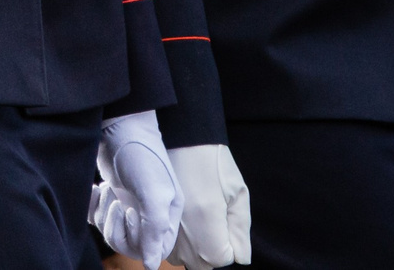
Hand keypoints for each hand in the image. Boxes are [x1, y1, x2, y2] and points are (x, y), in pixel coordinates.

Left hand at [89, 111, 183, 268]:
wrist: (119, 126)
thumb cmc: (141, 156)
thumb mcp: (154, 193)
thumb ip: (155, 229)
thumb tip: (150, 265)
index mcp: (166, 214)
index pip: (157, 249)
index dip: (141, 241)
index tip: (130, 214)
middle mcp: (148, 213)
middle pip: (131, 245)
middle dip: (118, 229)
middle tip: (115, 203)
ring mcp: (128, 204)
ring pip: (113, 233)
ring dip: (105, 216)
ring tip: (107, 190)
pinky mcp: (108, 196)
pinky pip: (97, 218)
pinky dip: (92, 208)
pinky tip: (95, 189)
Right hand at [168, 141, 252, 268]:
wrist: (180, 135)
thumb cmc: (212, 160)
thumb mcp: (237, 192)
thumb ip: (240, 230)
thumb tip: (241, 259)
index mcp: (205, 222)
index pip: (221, 259)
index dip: (230, 247)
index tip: (226, 223)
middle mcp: (181, 230)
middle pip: (201, 264)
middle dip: (212, 250)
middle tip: (214, 220)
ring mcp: (164, 226)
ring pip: (183, 258)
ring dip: (194, 249)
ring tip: (197, 220)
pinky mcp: (152, 220)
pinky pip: (167, 247)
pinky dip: (178, 242)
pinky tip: (183, 220)